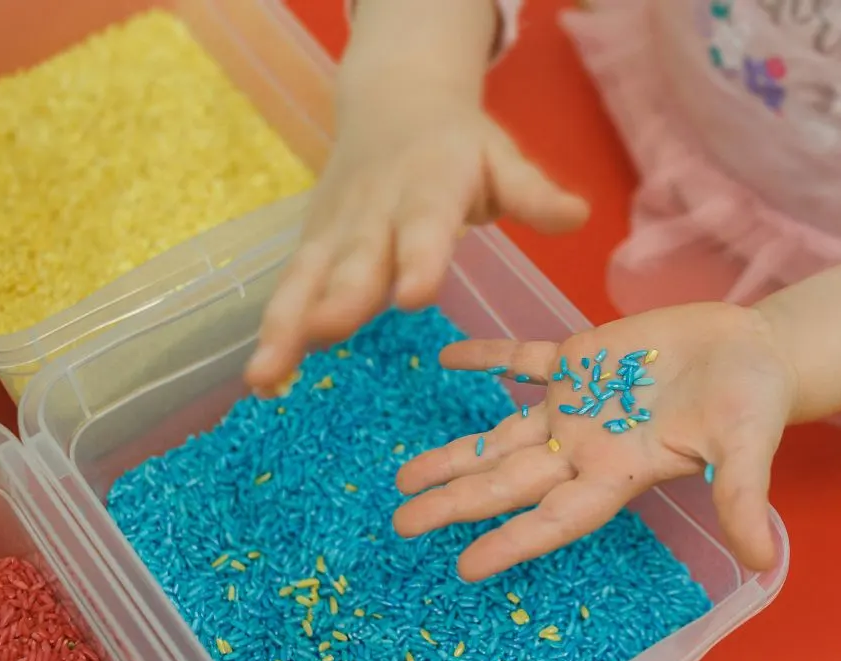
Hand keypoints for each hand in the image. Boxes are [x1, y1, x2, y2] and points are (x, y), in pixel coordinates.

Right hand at [245, 92, 589, 393]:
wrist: (393, 102)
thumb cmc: (458, 145)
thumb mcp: (501, 159)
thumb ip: (533, 194)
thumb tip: (579, 216)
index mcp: (428, 187)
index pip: (425, 225)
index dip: (418, 258)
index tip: (413, 295)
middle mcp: (375, 211)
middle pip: (356, 257)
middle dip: (341, 297)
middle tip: (327, 333)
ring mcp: (336, 230)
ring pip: (307, 279)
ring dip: (286, 326)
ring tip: (265, 374)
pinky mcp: (312, 246)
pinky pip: (290, 290)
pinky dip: (273, 331)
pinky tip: (261, 378)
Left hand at [393, 303, 797, 580]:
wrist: (752, 352)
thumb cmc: (754, 404)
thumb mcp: (747, 446)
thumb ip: (741, 495)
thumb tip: (763, 562)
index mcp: (619, 473)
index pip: (556, 517)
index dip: (513, 541)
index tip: (464, 566)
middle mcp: (585, 447)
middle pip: (510, 482)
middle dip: (457, 501)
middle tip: (402, 523)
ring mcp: (576, 404)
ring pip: (502, 434)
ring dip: (455, 452)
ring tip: (403, 476)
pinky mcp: (579, 358)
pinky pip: (522, 359)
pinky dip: (488, 357)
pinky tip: (447, 356)